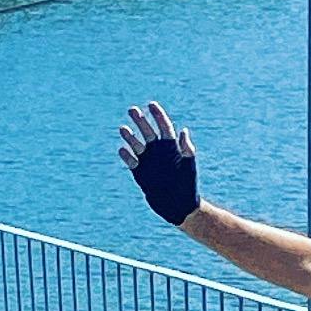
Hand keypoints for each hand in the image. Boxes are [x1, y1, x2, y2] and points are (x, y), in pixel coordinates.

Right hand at [118, 101, 200, 227]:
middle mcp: (159, 152)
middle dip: (140, 120)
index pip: (164, 126)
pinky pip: (131, 161)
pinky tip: (122, 149)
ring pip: (137, 145)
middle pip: (148, 132)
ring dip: (130, 136)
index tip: (151, 104)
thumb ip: (185, 148)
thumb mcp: (189, 165)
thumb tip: (183, 132)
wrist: (179, 206)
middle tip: (132, 110)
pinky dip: (126, 155)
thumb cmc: (188, 185)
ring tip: (123, 128)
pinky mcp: (140, 173)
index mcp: (172, 147)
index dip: (158, 115)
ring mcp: (149, 162)